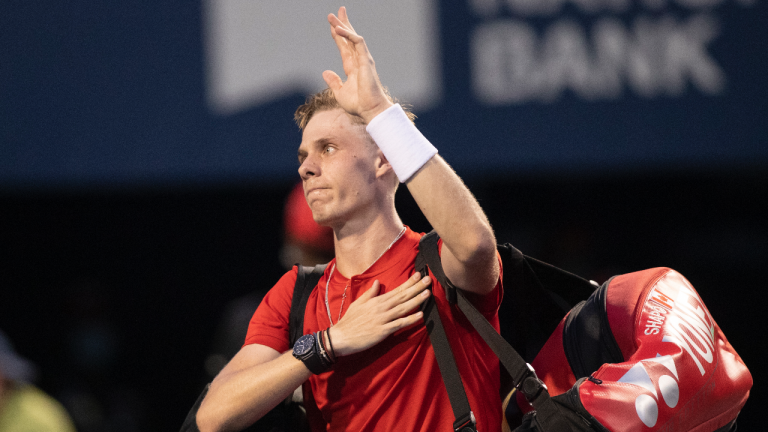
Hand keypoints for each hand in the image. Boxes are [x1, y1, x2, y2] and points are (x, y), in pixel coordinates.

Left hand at [322, 7, 393, 122]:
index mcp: (352, 67)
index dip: (338, 36)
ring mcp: (363, 59)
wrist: (370, 110)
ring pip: (353, 37)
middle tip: (336, 11)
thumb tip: (325, 72)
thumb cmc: (359, 104)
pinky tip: (337, 29)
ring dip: (342, 26)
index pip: (344, 47)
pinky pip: (357, 42)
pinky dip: (348, 35)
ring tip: (332, 16)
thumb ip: (334, 81)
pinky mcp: (366, 60)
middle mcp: (358, 61)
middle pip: (349, 38)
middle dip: (342, 24)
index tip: (332, 25)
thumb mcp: (340, 92)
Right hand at [328, 273, 431, 356]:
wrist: (341, 337)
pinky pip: (400, 324)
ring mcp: (383, 319)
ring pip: (403, 308)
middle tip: (428, 280)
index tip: (419, 275)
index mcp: (376, 301)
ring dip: (416, 300)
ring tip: (427, 293)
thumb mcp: (358, 303)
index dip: (409, 282)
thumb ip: (370, 293)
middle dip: (416, 288)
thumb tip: (377, 282)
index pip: (396, 290)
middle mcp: (381, 308)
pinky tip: (421, 315)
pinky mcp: (384, 331)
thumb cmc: (349, 321)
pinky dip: (411, 319)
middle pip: (402, 296)